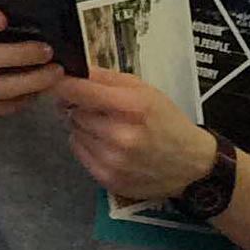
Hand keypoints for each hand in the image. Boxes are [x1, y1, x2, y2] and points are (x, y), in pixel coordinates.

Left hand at [52, 70, 218, 203]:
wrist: (191, 161)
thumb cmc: (166, 120)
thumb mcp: (142, 89)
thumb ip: (104, 77)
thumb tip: (71, 70)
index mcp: (131, 107)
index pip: (78, 91)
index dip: (63, 83)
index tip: (58, 80)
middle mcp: (121, 136)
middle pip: (73, 112)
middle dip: (80, 107)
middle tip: (99, 109)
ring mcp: (114, 161)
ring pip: (74, 131)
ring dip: (84, 126)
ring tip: (108, 128)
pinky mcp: (109, 179)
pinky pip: (78, 151)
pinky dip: (86, 145)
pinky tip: (107, 144)